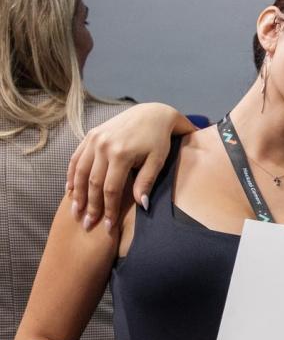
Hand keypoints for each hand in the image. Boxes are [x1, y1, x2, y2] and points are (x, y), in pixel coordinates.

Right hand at [67, 102, 186, 230]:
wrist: (151, 113)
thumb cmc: (158, 140)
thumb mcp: (157, 160)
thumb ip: (146, 182)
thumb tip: (141, 205)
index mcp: (120, 153)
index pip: (110, 189)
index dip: (108, 209)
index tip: (107, 226)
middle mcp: (103, 146)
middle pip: (92, 183)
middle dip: (90, 206)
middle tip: (87, 225)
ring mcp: (93, 139)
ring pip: (79, 171)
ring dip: (76, 193)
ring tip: (76, 211)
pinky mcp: (90, 135)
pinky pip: (76, 158)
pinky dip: (71, 174)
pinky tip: (70, 190)